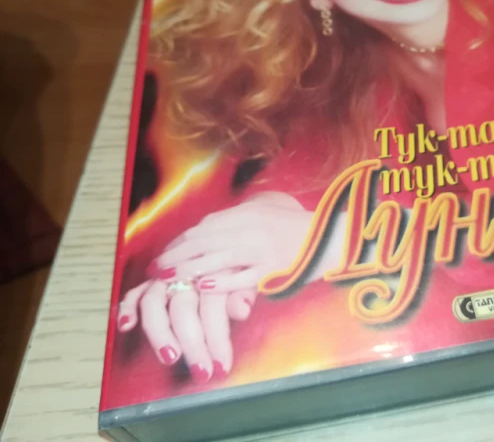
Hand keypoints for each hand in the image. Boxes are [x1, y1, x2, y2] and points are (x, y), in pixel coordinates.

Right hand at [116, 273, 254, 382]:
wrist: (226, 237)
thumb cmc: (240, 262)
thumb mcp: (251, 274)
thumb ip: (244, 293)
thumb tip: (242, 311)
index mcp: (215, 272)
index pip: (213, 309)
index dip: (217, 340)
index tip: (222, 368)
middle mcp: (188, 274)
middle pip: (183, 310)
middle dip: (192, 345)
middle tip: (202, 373)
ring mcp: (167, 275)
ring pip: (154, 303)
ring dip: (160, 333)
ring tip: (170, 358)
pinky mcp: (153, 278)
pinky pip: (136, 292)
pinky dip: (128, 308)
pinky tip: (126, 326)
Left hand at [148, 192, 332, 292]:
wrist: (331, 237)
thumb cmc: (297, 227)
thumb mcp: (267, 213)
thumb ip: (239, 220)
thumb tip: (210, 231)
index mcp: (248, 213)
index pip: (206, 226)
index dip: (182, 241)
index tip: (166, 252)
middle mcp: (251, 227)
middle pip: (205, 241)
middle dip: (177, 255)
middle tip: (155, 268)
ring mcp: (261, 248)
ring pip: (217, 258)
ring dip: (188, 268)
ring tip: (168, 278)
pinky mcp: (272, 269)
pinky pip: (241, 277)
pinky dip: (220, 282)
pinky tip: (201, 287)